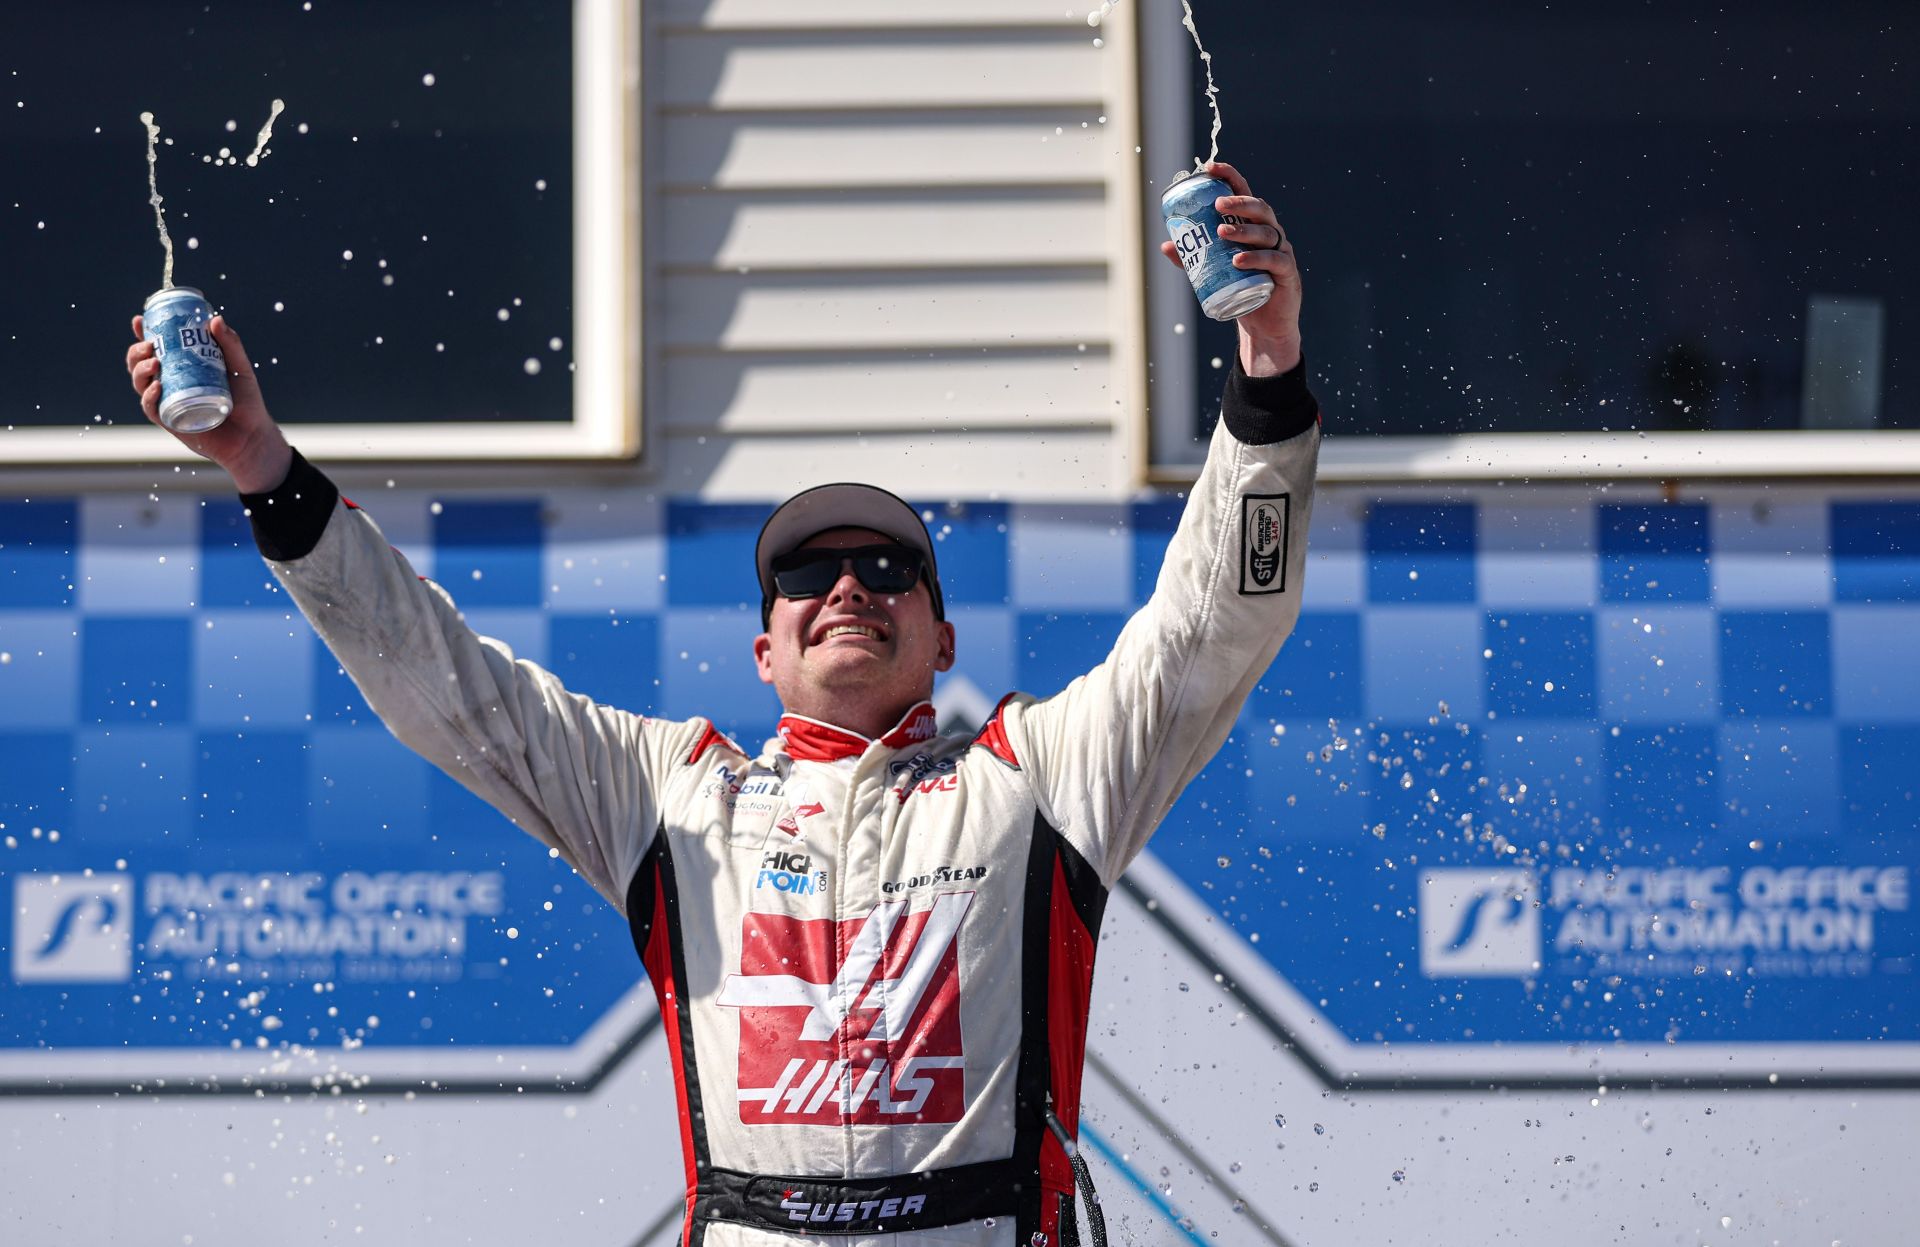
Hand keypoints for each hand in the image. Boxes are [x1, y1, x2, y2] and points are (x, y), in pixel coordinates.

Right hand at [127, 313, 292, 492]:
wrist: (252, 436)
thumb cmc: (246, 401)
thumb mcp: (240, 368)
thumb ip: (231, 344)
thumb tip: (215, 319)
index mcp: (182, 368)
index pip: (156, 349)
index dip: (142, 334)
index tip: (140, 321)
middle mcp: (171, 384)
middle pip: (141, 365)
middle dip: (137, 352)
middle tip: (149, 345)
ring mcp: (169, 403)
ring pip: (141, 385)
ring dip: (140, 371)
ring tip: (154, 363)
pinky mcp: (171, 422)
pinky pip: (152, 409)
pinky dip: (150, 397)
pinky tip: (156, 387)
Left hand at [1157, 160, 1301, 376]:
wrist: (1264, 325)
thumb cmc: (1240, 289)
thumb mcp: (1214, 271)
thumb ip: (1192, 259)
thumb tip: (1165, 245)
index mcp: (1253, 226)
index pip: (1245, 194)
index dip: (1230, 178)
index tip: (1210, 168)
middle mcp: (1270, 233)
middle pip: (1260, 209)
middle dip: (1239, 202)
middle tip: (1217, 206)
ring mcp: (1281, 252)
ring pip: (1266, 233)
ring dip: (1244, 230)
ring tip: (1222, 233)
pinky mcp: (1287, 274)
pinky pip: (1274, 261)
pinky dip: (1256, 259)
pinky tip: (1238, 261)